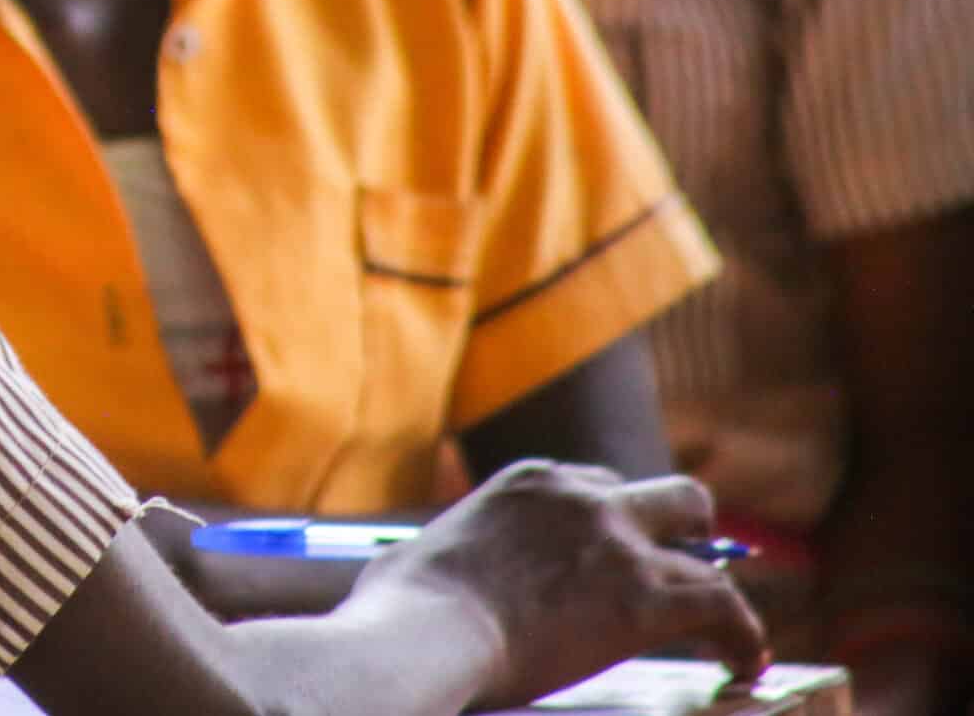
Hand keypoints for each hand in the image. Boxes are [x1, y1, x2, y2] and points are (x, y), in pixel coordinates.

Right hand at [361, 460, 767, 708]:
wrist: (428, 633)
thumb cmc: (403, 607)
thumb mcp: (416, 555)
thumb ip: (441, 555)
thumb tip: (417, 576)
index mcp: (529, 483)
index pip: (597, 486)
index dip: (614, 525)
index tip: (616, 557)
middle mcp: (582, 498)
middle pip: (669, 497)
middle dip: (684, 532)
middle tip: (686, 570)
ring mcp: (618, 542)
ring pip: (706, 550)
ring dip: (716, 590)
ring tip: (725, 631)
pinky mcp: (647, 595)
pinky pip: (726, 608)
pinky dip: (742, 635)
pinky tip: (742, 663)